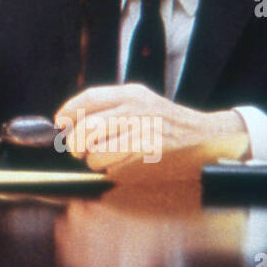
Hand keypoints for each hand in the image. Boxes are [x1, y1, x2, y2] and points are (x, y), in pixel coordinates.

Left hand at [53, 84, 248, 177]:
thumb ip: (109, 105)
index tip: (60, 122)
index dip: (68, 111)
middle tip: (77, 149)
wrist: (206, 138)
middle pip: (87, 129)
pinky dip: (111, 171)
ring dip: (93, 161)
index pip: (89, 99)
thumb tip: (69, 120)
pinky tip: (122, 165)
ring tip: (102, 158)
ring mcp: (143, 135)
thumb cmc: (168, 120)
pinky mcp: (148, 159)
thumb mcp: (141, 100)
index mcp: (132, 94)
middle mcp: (136, 112)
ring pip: (97, 154)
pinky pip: (114, 170)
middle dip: (76, 144)